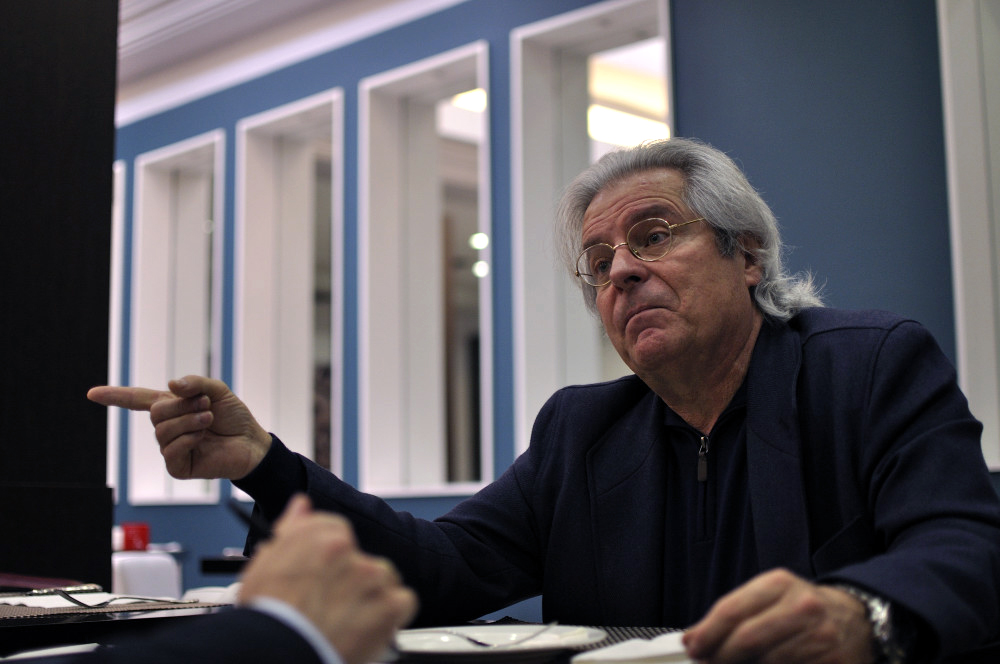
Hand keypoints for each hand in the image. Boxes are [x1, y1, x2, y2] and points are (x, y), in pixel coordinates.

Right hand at [87, 375, 271, 479]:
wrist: (252, 443)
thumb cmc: (235, 418)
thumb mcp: (218, 391)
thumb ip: (195, 384)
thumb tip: (170, 385)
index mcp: (173, 407)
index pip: (138, 400)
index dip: (116, 396)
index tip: (92, 394)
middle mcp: (168, 427)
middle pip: (155, 412)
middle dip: (183, 405)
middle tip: (207, 406)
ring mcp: (172, 448)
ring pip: (162, 430)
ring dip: (189, 420)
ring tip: (209, 419)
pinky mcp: (178, 466)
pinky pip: (170, 450)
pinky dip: (188, 439)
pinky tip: (202, 438)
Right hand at [237, 495, 417, 663]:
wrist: (279, 651)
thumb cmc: (269, 616)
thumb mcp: (265, 565)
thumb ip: (291, 530)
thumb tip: (302, 505)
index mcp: (319, 537)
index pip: (339, 532)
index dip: (334, 560)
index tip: (328, 577)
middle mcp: (348, 551)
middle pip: (362, 559)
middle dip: (353, 580)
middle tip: (335, 606)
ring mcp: (371, 576)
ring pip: (384, 579)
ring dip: (374, 596)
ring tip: (350, 620)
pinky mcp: (389, 604)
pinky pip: (404, 601)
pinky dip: (393, 616)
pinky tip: (370, 628)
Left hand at [682, 569, 873, 663]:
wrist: (857, 619)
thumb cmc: (802, 608)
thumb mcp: (770, 596)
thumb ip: (733, 613)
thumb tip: (693, 638)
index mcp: (779, 584)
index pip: (731, 610)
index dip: (707, 633)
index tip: (693, 647)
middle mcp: (801, 607)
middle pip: (746, 640)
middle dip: (721, 656)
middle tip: (708, 662)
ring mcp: (819, 638)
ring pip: (766, 662)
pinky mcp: (832, 663)